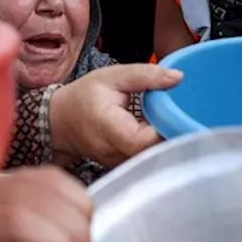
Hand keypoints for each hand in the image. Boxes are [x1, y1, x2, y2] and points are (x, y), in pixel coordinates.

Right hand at [50, 64, 182, 166]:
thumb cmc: (83, 97)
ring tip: (170, 121)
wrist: (59, 120)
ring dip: (166, 140)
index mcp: (113, 131)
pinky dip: (156, 145)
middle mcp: (116, 154)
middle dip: (173, 133)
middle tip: (182, 115)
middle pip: (156, 151)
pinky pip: (146, 158)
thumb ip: (146, 76)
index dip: (169, 127)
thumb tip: (178, 77)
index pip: (150, 140)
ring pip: (154, 157)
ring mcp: (120, 164)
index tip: (179, 112)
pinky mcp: (123, 165)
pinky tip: (159, 130)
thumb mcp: (112, 77)